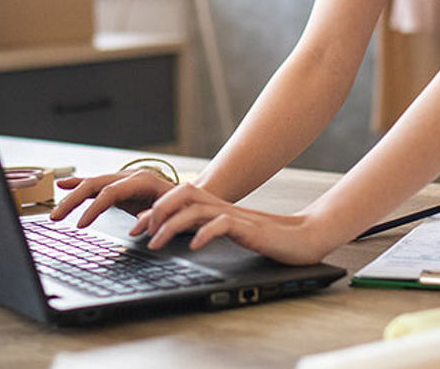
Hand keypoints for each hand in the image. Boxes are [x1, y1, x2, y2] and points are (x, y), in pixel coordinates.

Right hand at [49, 169, 175, 227]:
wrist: (192, 198)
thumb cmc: (184, 207)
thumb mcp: (173, 214)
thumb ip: (156, 217)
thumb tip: (138, 225)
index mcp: (142, 181)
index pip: (110, 193)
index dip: (93, 208)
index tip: (80, 225)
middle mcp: (130, 176)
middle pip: (95, 184)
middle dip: (73, 201)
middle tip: (56, 218)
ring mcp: (124, 179)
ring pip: (92, 184)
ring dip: (71, 196)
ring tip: (55, 212)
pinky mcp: (120, 186)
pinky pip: (96, 185)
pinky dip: (79, 186)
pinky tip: (64, 185)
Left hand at [133, 182, 336, 265]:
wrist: (305, 238)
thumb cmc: (268, 239)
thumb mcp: (230, 234)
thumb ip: (207, 230)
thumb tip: (181, 238)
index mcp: (215, 208)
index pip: (177, 197)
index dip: (153, 210)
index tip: (134, 228)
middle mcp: (222, 207)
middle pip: (182, 193)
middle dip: (157, 210)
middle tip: (141, 232)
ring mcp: (236, 217)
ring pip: (196, 209)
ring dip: (172, 225)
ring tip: (157, 243)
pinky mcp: (250, 230)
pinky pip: (223, 225)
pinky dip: (205, 234)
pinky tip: (195, 247)